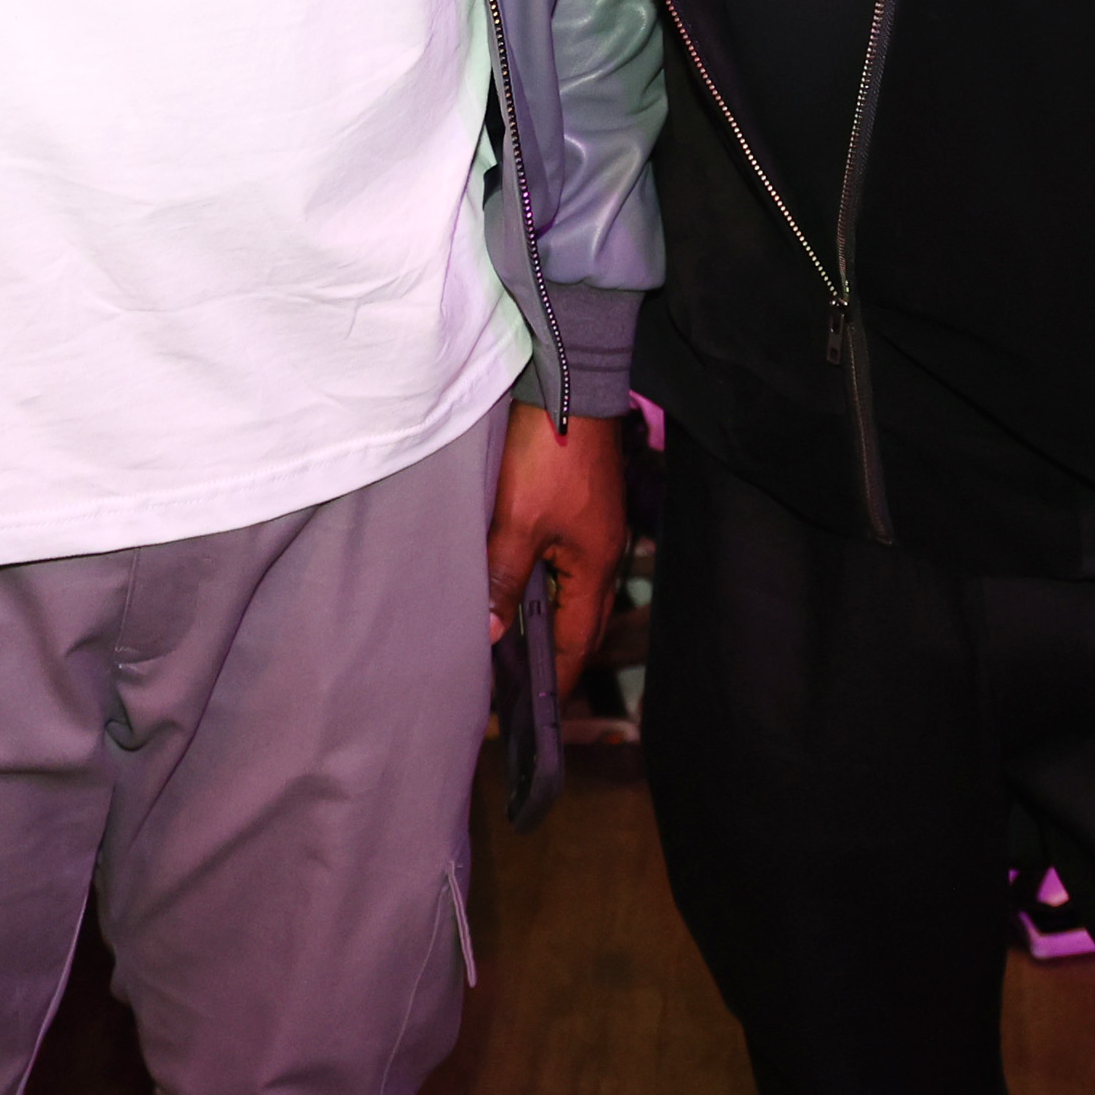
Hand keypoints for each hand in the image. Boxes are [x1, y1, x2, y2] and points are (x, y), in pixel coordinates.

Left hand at [485, 403, 631, 697]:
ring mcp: (594, 529)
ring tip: (506, 639)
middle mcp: (602, 554)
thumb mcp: (517, 522)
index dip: (555, 677)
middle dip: (551, 654)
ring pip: (568, 589)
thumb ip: (503, 580)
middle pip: (577, 620)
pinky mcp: (581, 507)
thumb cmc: (549, 454)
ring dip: (542, 615)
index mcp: (595, 568)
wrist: (569, 384)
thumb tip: (493, 634)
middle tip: (513, 682)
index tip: (533, 710)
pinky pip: (562, 561)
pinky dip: (539, 581)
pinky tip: (511, 581)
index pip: (576, 642)